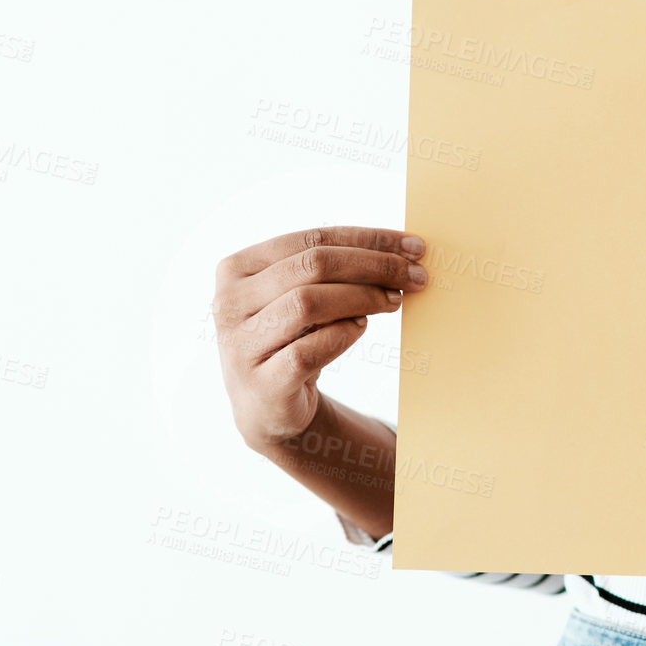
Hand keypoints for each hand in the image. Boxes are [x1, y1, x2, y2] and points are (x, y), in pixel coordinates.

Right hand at [212, 226, 428, 450]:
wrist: (267, 407)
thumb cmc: (292, 339)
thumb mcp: (304, 297)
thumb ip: (334, 271)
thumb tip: (403, 251)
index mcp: (238, 268)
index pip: (312, 238)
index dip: (368, 239)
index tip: (415, 247)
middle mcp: (229, 302)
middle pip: (313, 265)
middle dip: (374, 266)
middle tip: (415, 276)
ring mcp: (240, 344)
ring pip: (308, 303)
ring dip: (362, 297)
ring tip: (394, 301)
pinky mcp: (261, 383)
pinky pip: (309, 350)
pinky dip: (343, 335)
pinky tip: (361, 328)